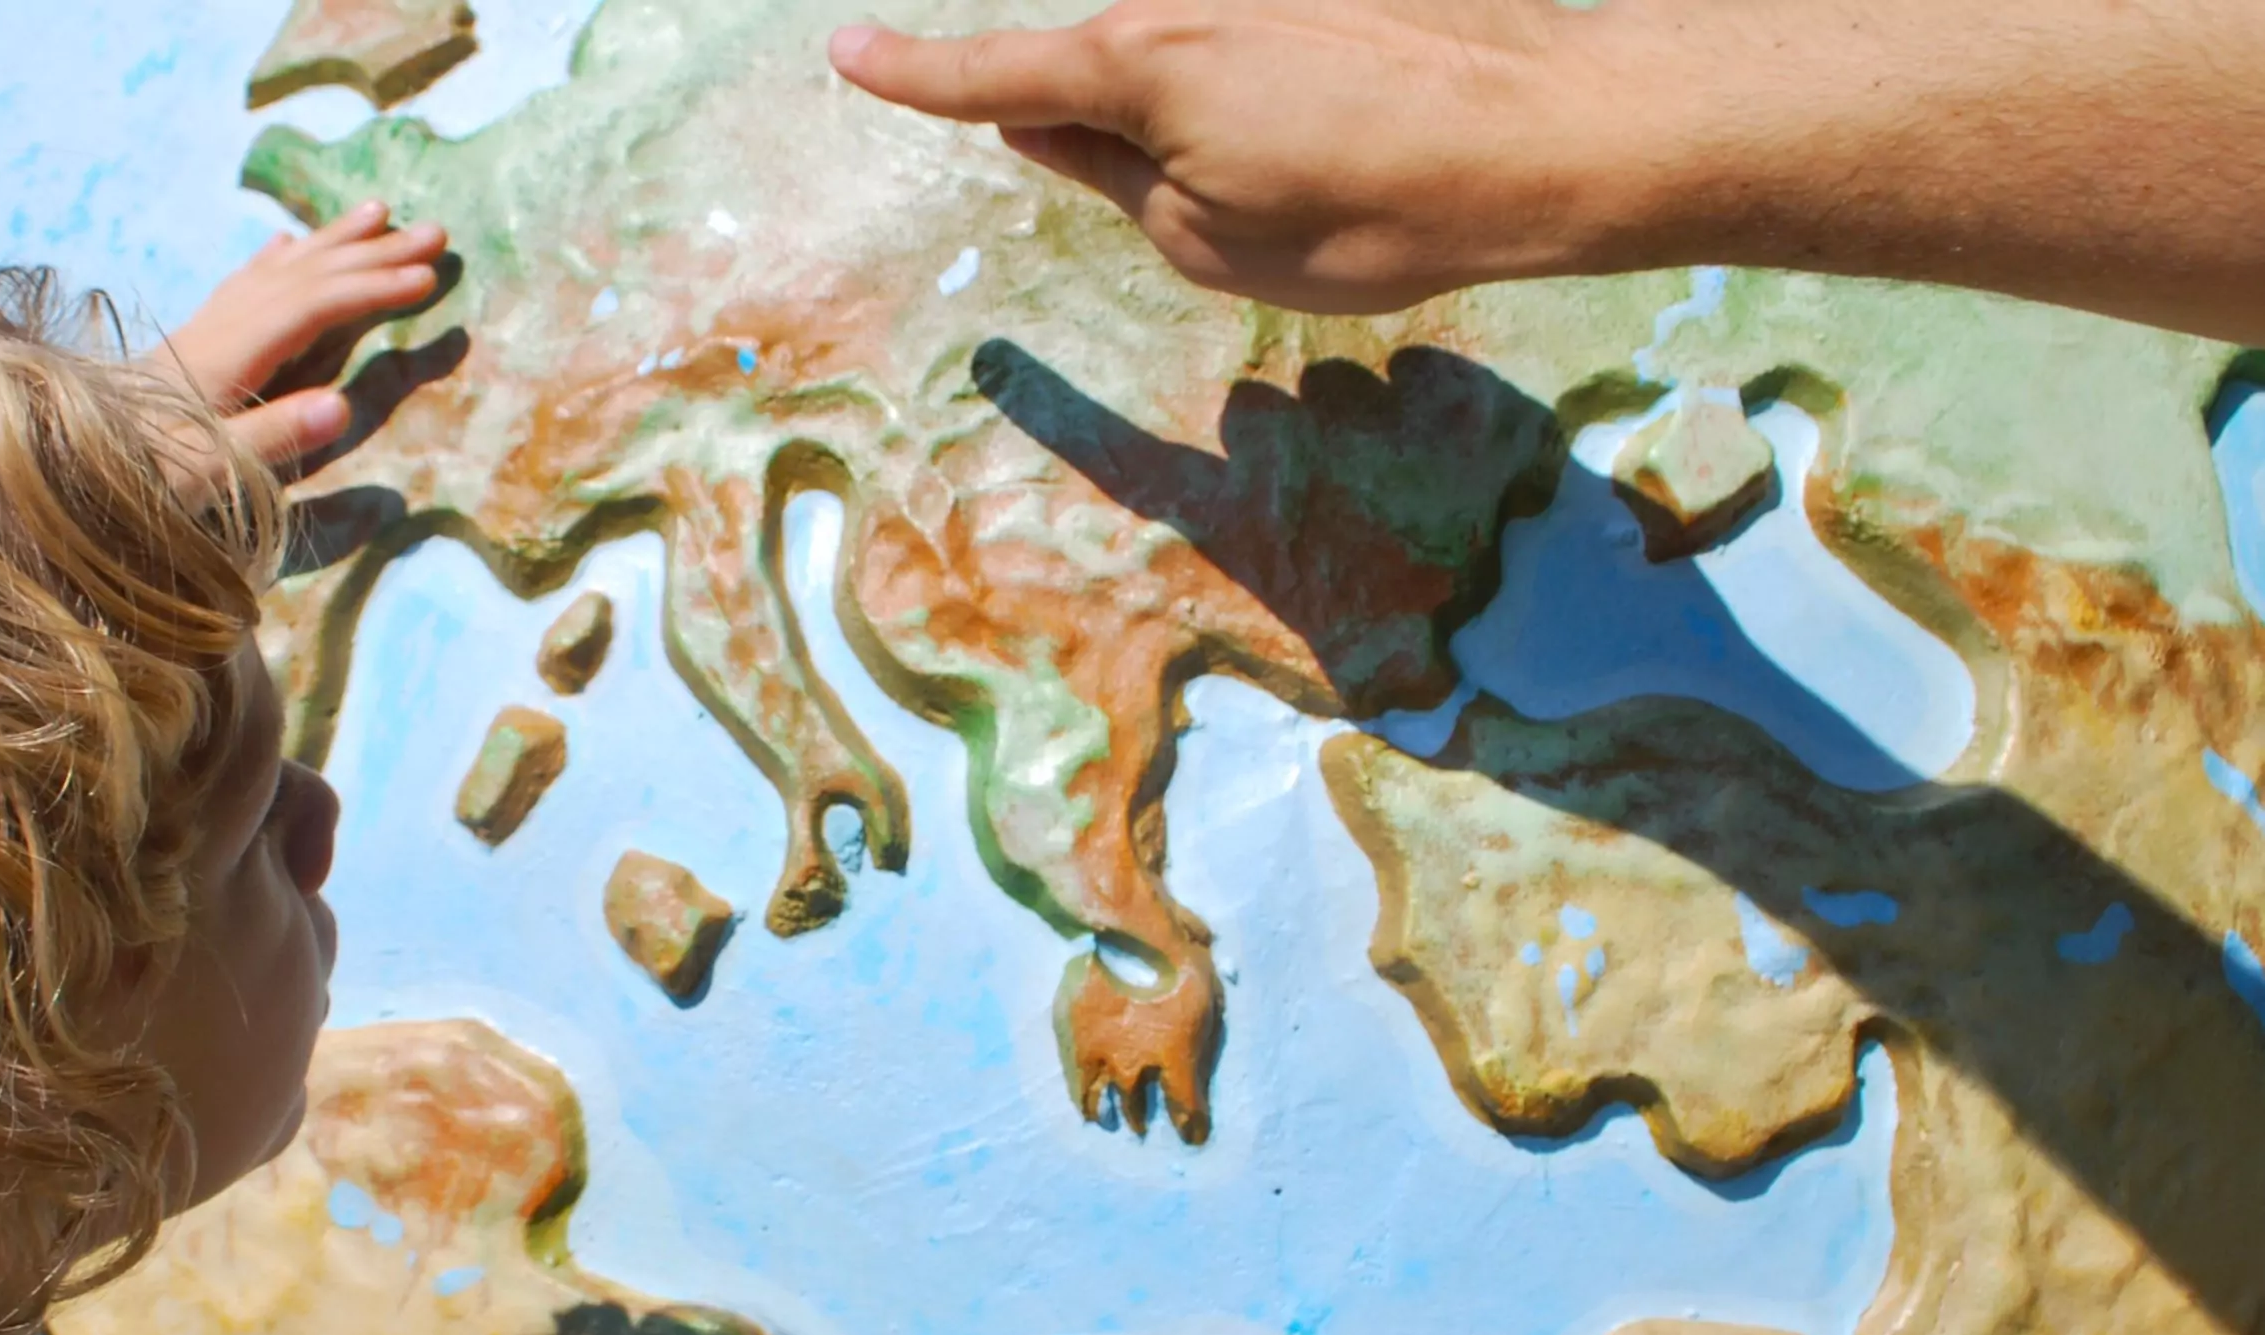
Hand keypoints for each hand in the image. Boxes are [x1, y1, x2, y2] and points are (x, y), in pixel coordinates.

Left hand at [162, 203, 448, 466]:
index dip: (370, 290)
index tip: (429, 278)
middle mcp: (213, 332)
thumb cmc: (134, 488)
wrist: (58, 477)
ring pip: (274, 270)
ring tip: (378, 212)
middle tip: (435, 231)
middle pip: (300, 276)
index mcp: (223, 361)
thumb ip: (271, 439)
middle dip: (370, 252)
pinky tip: (287, 244)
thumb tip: (342, 403)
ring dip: (331, 241)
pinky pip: (243, 284)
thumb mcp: (205, 477)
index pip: (309, 308)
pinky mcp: (186, 347)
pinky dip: (276, 259)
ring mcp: (198, 334)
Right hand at [828, 0, 1629, 314]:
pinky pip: (1253, 29)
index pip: (990, 76)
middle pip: (1097, 55)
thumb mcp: (1211, 241)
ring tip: (1335, 158)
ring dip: (1225, 107)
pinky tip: (1357, 115)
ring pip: (1185, 43)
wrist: (1551, 131)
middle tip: (1251, 190)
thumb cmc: (1378, 208)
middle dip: (1117, 124)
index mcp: (1134, 64)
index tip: (848, 51)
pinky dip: (1280, 79)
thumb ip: (1110, 178)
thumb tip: (1051, 125)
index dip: (913, 74)